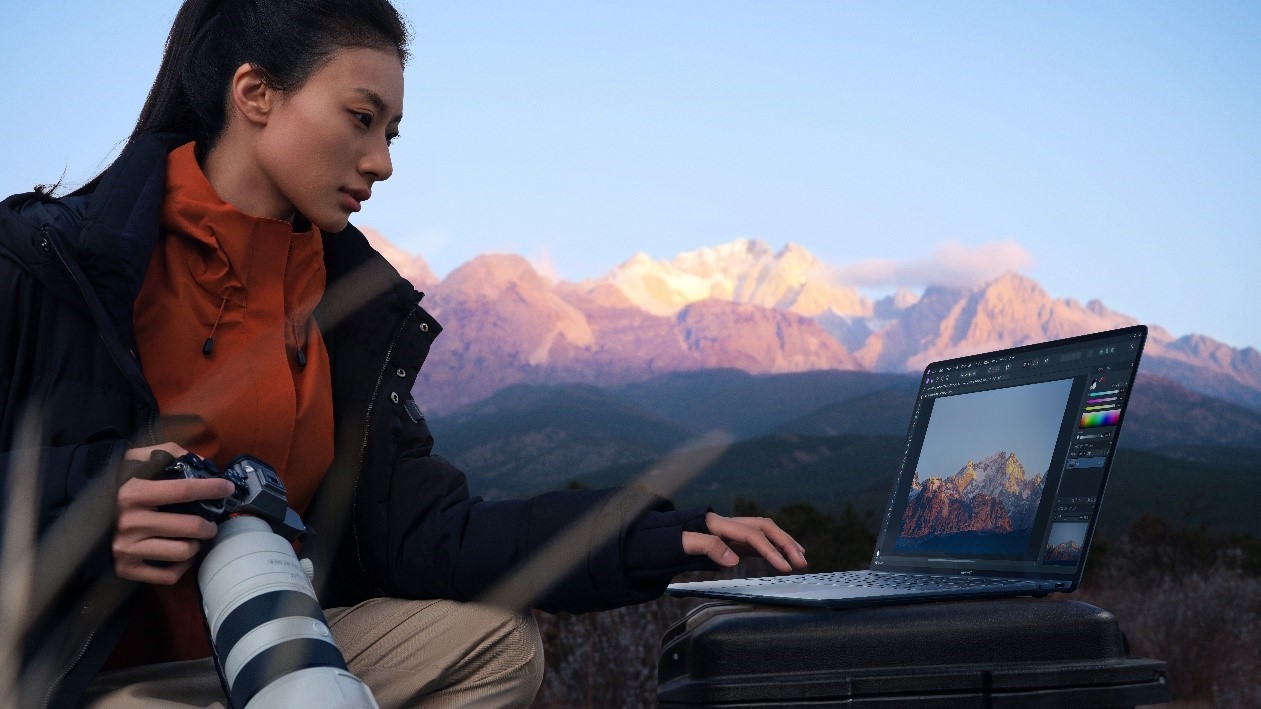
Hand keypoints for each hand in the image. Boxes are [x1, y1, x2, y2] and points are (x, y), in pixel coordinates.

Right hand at [112, 443, 234, 584]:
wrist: (77, 518)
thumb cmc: (115, 486)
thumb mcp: (134, 461)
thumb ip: (167, 453)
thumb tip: (200, 460)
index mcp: (133, 493)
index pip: (184, 490)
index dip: (211, 489)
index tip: (227, 488)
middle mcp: (130, 522)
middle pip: (190, 526)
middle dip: (209, 524)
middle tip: (209, 522)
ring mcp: (127, 548)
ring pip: (184, 551)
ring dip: (195, 545)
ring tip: (191, 538)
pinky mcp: (126, 569)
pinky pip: (169, 575)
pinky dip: (182, 566)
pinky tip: (179, 554)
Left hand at [682, 512, 807, 572]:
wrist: (665, 534)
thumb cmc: (672, 540)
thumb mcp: (683, 544)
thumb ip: (707, 547)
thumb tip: (734, 560)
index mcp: (719, 524)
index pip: (752, 534)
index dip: (769, 550)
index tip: (783, 567)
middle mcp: (730, 525)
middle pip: (765, 527)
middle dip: (785, 543)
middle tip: (800, 562)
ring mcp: (733, 531)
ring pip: (765, 532)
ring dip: (785, 543)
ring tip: (801, 559)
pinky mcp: (733, 540)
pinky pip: (759, 541)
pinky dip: (774, 548)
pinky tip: (785, 557)